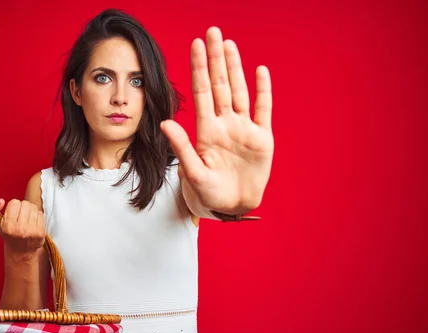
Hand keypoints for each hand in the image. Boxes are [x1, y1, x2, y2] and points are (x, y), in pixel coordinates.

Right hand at [0, 198, 44, 254]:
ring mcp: (32, 231)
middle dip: (22, 207)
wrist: (20, 252)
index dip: (13, 206)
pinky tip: (32, 223)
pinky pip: (40, 214)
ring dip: (30, 211)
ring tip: (26, 219)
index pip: (15, 203)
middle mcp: (20, 229)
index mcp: (8, 226)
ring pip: (33, 207)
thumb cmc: (8, 235)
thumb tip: (1, 201)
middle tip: (20, 216)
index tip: (12, 213)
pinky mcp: (41, 232)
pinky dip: (37, 216)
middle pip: (25, 204)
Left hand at [161, 27, 273, 214]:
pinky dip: (262, 91)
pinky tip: (260, 72)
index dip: (199, 69)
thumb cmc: (209, 192)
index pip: (202, 92)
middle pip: (220, 85)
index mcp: (206, 130)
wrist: (233, 206)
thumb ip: (182, 146)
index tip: (195, 46)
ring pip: (239, 91)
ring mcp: (243, 128)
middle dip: (216, 59)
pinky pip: (263, 109)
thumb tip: (164, 123)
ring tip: (229, 45)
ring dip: (236, 68)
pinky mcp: (261, 138)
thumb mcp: (194, 171)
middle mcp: (224, 123)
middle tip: (212, 32)